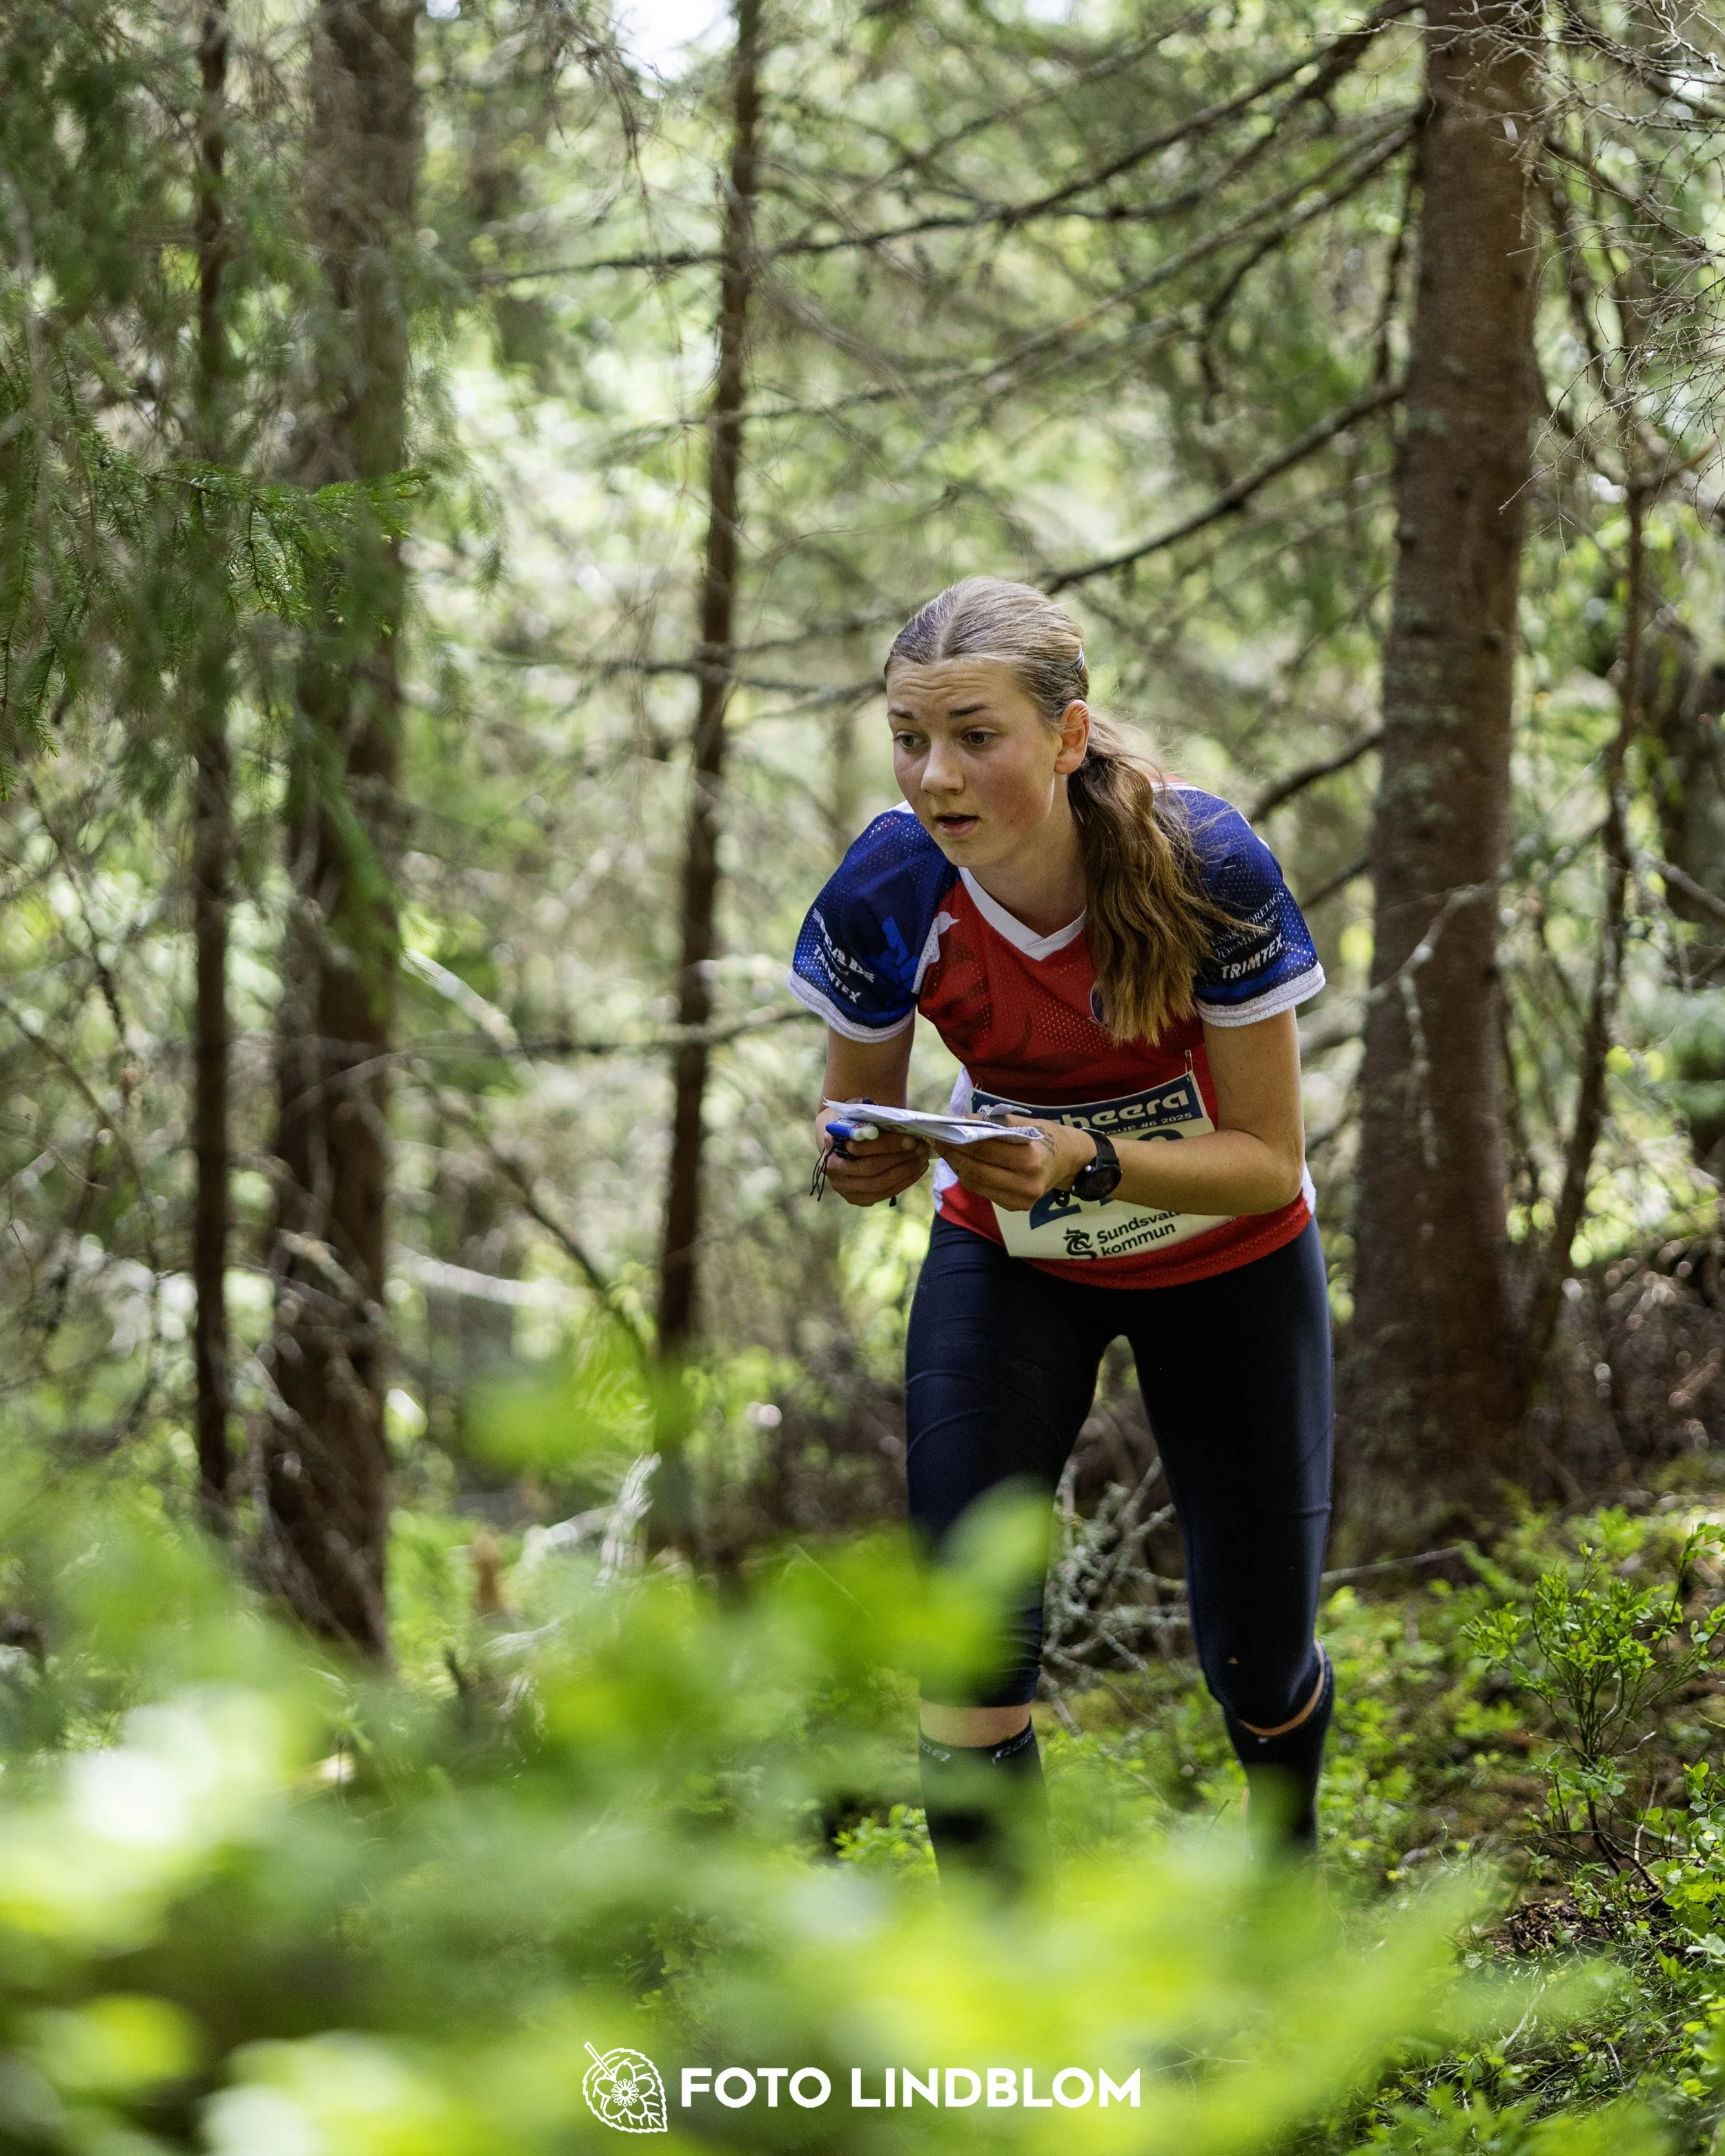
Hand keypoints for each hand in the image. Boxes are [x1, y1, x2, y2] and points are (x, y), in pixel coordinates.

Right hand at [812, 1112, 928, 1206]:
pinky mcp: (856, 1199)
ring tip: (922, 1159)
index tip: (911, 1139)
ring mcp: (843, 1187)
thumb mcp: (860, 1116)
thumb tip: (903, 1125)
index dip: (888, 1144)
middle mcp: (832, 1169)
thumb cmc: (856, 1124)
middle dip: (900, 1158)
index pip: (861, 1148)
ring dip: (906, 1172)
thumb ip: (873, 1120)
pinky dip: (904, 1182)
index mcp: (830, 1143)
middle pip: (871, 1168)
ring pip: (879, 1184)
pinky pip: (884, 1193)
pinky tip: (917, 1170)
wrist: (843, 1142)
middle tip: (921, 1149)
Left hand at [928, 1116, 1094, 1212]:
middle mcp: (1026, 1184)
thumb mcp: (1025, 1122)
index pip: (983, 1151)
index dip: (957, 1141)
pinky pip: (984, 1191)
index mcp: (1030, 1159)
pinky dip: (970, 1176)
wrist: (1070, 1161)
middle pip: (975, 1170)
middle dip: (952, 1154)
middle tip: (937, 1141)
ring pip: (975, 1184)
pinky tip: (963, 1163)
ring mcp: (1021, 1200)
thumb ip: (993, 1122)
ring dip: (957, 1166)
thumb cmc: (1047, 1136)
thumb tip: (961, 1119)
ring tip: (947, 1150)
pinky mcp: (1015, 1207)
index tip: (940, 1131)